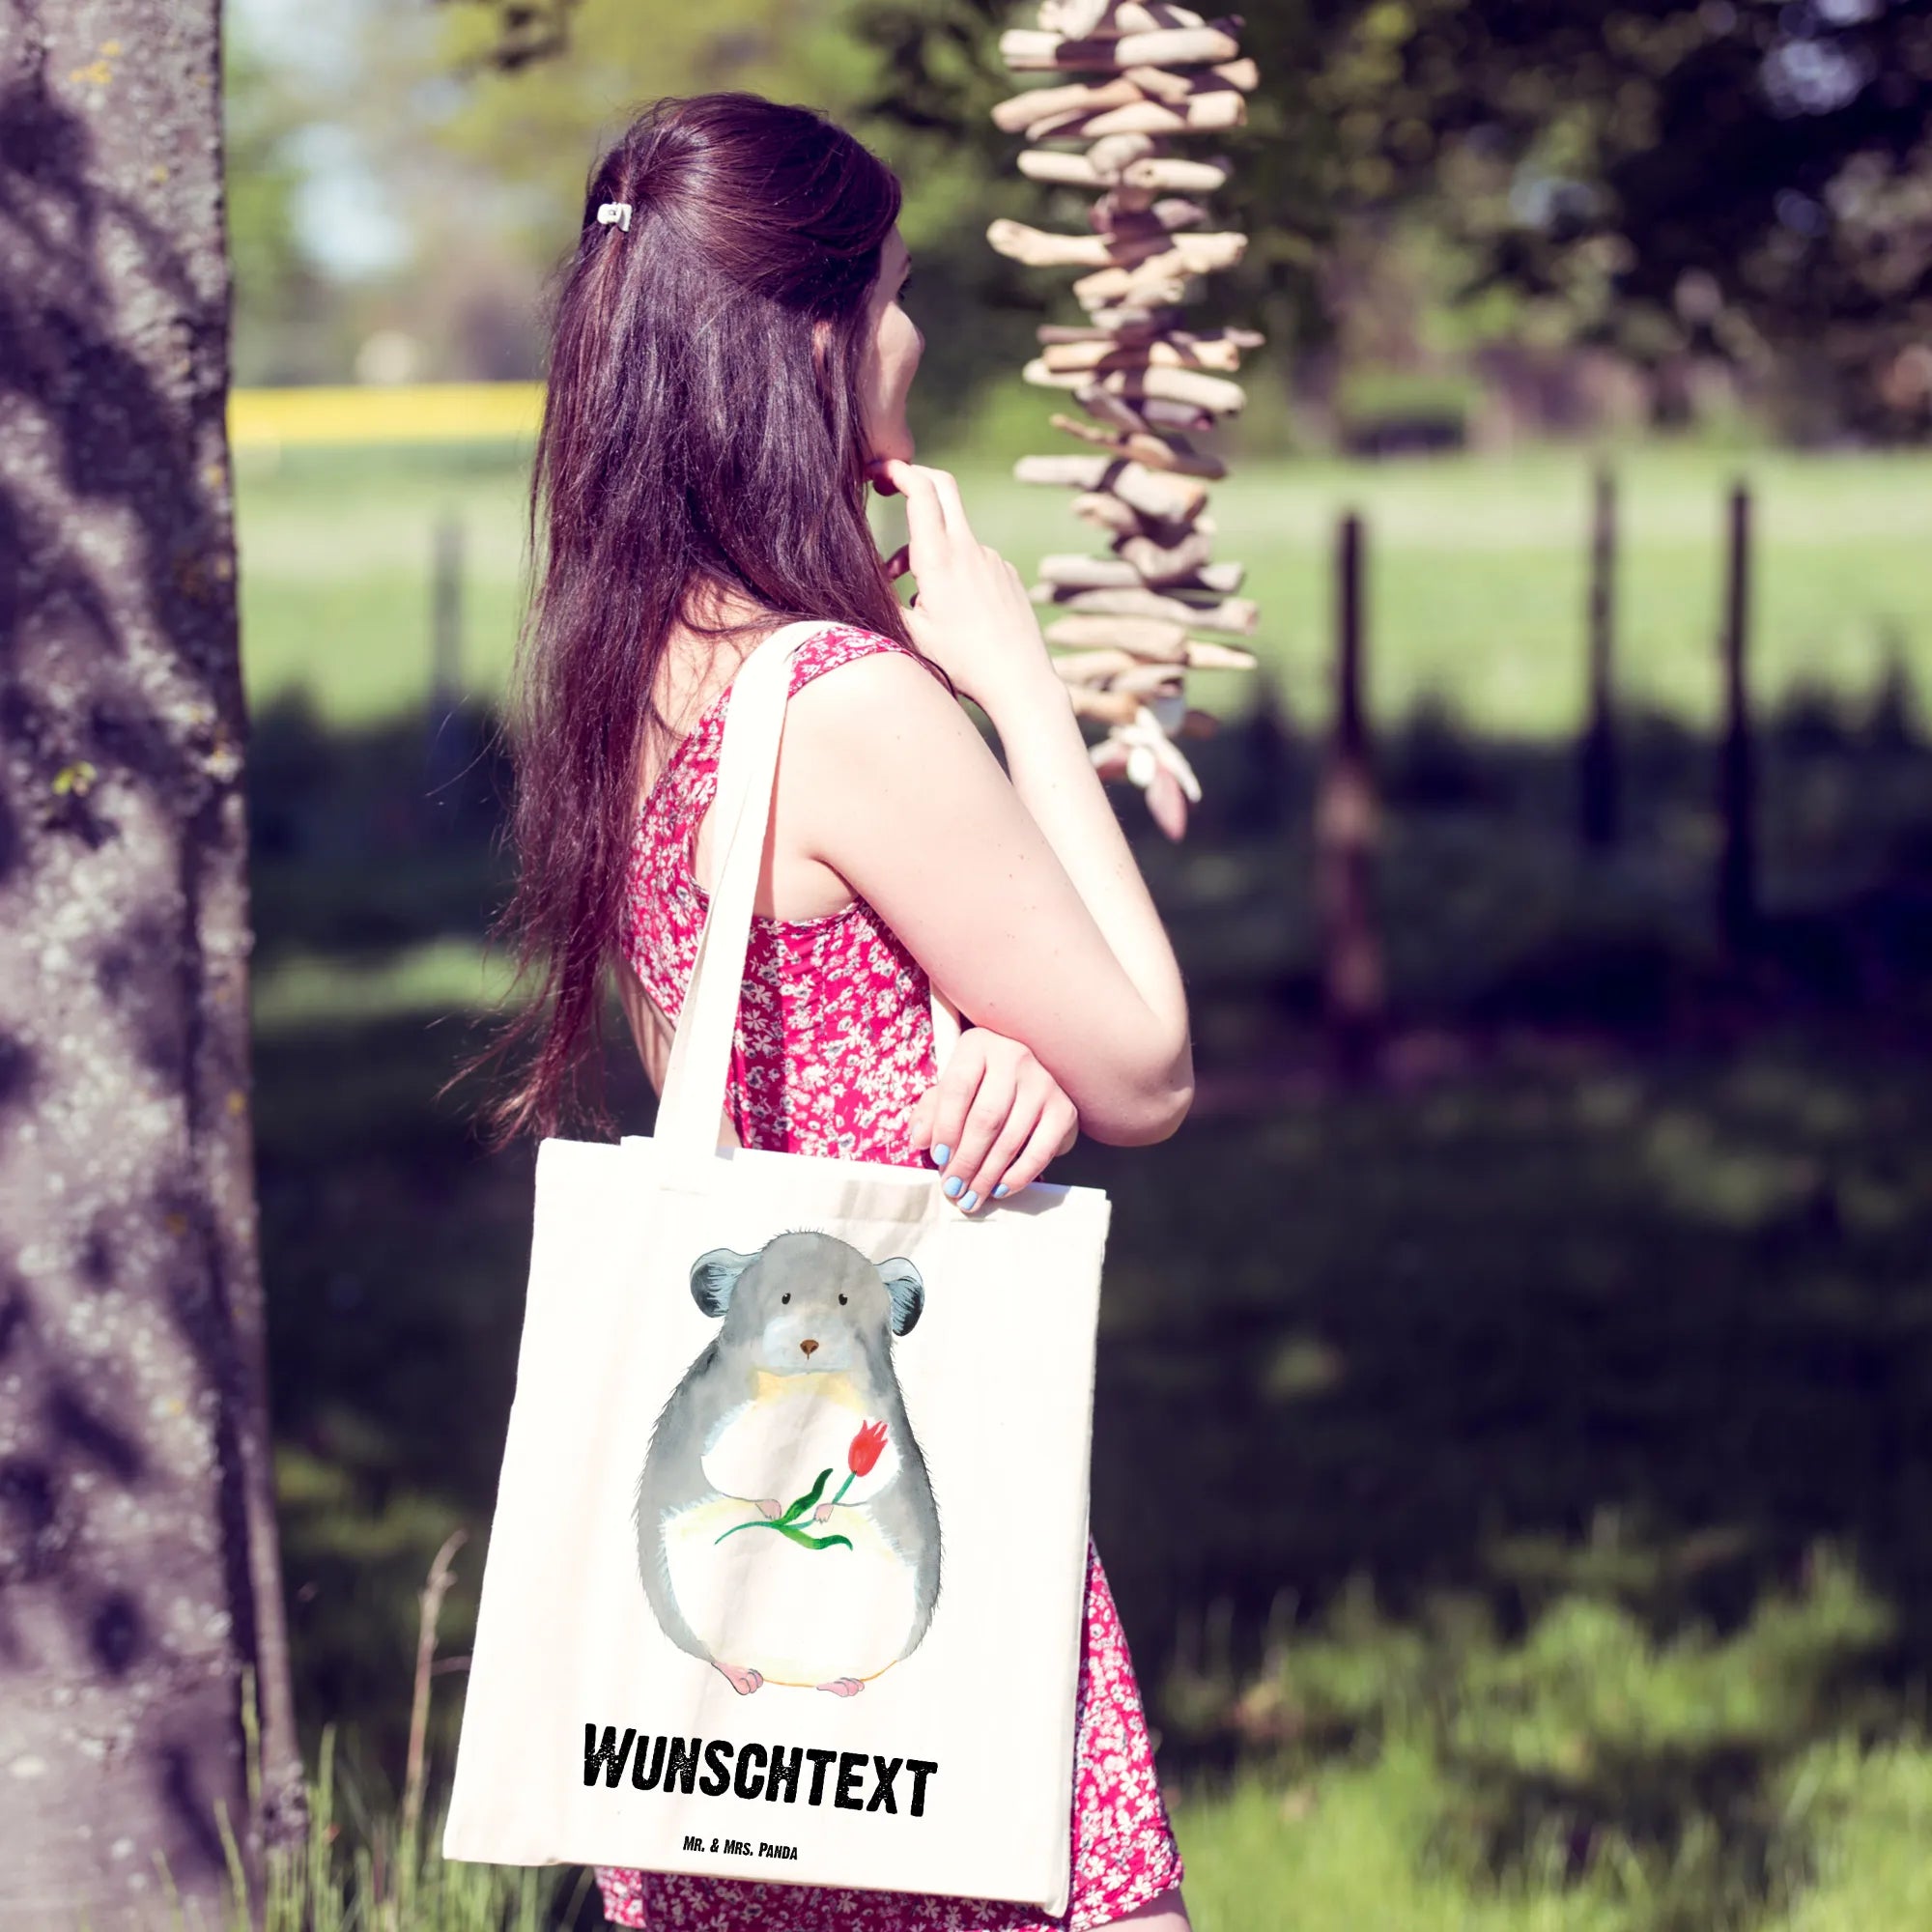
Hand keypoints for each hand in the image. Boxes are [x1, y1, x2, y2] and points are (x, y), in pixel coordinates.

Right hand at [867, 457, 1054, 714]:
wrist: (1020, 680)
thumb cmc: (963, 663)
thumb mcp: (911, 634)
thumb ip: (884, 599)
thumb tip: (864, 580)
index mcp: (939, 558)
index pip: (921, 491)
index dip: (897, 471)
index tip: (877, 470)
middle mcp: (969, 549)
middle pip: (943, 487)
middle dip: (914, 478)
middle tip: (890, 486)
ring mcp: (992, 559)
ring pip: (953, 533)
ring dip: (927, 546)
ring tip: (912, 592)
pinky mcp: (1007, 573)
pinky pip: (973, 558)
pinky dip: (952, 568)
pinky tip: (951, 608)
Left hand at [907, 1025, 1078, 1212]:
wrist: (1028, 1082)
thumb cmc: (979, 1086)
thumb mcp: (949, 1090)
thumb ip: (930, 1112)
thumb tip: (920, 1139)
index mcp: (978, 1045)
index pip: (957, 1088)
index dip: (945, 1127)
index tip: (938, 1158)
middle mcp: (1014, 1057)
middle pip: (986, 1118)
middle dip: (966, 1160)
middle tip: (952, 1188)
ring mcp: (1043, 1082)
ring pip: (1010, 1138)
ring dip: (987, 1175)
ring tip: (971, 1196)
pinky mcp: (1064, 1109)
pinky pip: (1040, 1151)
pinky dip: (1019, 1175)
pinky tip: (1000, 1188)